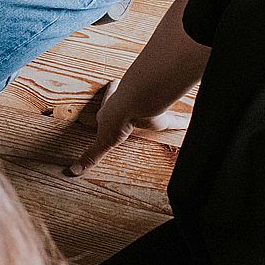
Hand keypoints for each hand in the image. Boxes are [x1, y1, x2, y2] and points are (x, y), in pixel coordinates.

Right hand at [66, 80, 191, 176]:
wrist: (131, 107)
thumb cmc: (114, 122)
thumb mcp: (101, 143)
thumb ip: (91, 157)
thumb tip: (74, 171)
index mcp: (109, 114)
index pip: (105, 108)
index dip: (107, 102)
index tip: (108, 93)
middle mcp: (127, 108)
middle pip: (127, 101)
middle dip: (129, 98)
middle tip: (133, 99)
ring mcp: (144, 111)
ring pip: (151, 109)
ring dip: (156, 109)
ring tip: (162, 110)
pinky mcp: (162, 118)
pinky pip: (175, 120)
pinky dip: (183, 122)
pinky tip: (190, 121)